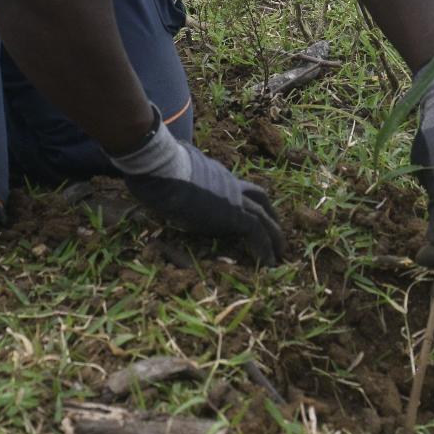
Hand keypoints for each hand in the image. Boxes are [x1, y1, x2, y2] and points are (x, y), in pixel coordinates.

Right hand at [113, 109, 286, 264]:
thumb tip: (154, 172)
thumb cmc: (156, 170)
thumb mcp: (169, 169)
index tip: (249, 214)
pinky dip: (265, 248)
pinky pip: (257, 233)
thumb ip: (173, 170)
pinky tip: (268, 264)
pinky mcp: (234, 214)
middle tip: (274, 234)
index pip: (237, 187)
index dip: (247, 201)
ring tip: (279, 256)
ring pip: (264, 218)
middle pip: (260, 199)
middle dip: (270, 216)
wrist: (162, 171)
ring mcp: (234, 198)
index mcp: (214, 174)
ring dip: (274, 237)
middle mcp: (230, 184)